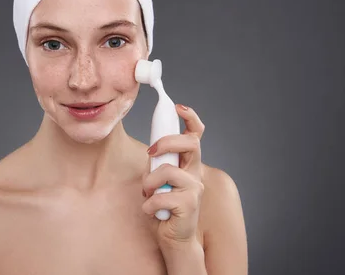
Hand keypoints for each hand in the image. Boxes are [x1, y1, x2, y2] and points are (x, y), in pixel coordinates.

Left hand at [141, 104, 205, 247]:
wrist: (173, 237)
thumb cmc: (164, 206)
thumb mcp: (159, 179)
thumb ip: (158, 163)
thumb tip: (151, 150)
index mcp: (188, 164)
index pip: (196, 135)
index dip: (191, 119)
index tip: (179, 107)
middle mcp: (195, 173)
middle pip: (190, 144)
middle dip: (167, 142)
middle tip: (151, 153)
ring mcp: (195, 189)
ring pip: (168, 171)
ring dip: (150, 183)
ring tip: (148, 194)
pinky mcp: (189, 205)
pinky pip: (160, 196)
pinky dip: (149, 205)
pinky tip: (152, 211)